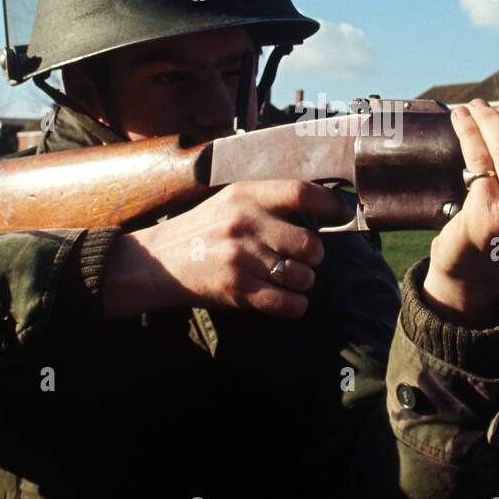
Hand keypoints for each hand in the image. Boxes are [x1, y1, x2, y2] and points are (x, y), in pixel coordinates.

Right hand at [101, 180, 350, 320]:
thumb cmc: (203, 230)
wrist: (157, 262)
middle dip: (315, 256)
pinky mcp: (238, 290)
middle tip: (303, 258)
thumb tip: (323, 206)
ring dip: (303, 281)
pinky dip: (295, 305)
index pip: (302, 193)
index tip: (341, 214)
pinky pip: (289, 304)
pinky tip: (286, 300)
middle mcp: (246, 224)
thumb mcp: (231, 201)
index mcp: (247, 196)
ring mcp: (242, 258)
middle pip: (310, 242)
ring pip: (302, 276)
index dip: (330, 205)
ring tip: (288, 278)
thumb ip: (270, 201)